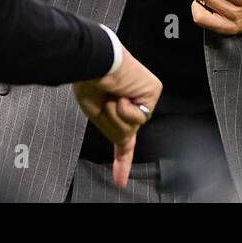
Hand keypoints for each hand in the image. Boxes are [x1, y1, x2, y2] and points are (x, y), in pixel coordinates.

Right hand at [72, 46, 161, 187]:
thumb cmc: (89, 81)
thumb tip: (127, 139)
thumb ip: (114, 129)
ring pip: (131, 128)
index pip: (122, 142)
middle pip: (124, 135)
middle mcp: (133, 103)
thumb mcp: (95, 113)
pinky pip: (138, 117)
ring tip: (112, 95)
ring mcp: (144, 97)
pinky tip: (122, 93)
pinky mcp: (152, 91)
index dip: (120, 162)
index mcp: (117, 108)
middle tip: (105, 101)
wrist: (94, 61)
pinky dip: (125, 109)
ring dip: (117, 115)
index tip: (120, 181)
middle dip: (112, 123)